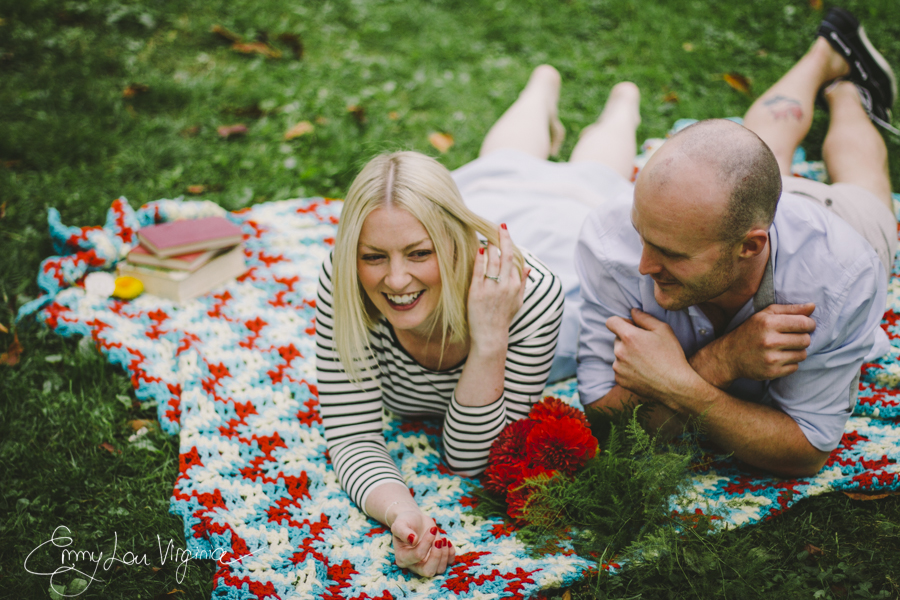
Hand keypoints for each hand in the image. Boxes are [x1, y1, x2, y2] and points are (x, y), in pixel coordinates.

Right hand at [390, 508, 455, 576]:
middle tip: (439, 540)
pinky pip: (448, 564)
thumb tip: (413, 540)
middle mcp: (414, 565)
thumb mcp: (400, 524)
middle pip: (428, 571)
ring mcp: (426, 564)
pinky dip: (451, 554)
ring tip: (443, 539)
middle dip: (436, 556)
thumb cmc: (406, 522)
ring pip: (439, 569)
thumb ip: (403, 532)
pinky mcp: (437, 560)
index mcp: (402, 558)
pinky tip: (447, 542)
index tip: (432, 530)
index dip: (427, 543)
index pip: (417, 555)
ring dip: (444, 554)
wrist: (414, 520)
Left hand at [466, 225, 528, 352]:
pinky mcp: (477, 292)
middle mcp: (505, 285)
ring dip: (491, 246)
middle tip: (500, 225)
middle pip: (506, 256)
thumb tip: (527, 268)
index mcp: (515, 286)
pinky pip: (478, 272)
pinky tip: (479, 249)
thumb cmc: (503, 318)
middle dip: (504, 239)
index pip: (514, 260)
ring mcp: (491, 289)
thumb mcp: (518, 301)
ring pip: (493, 261)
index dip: (509, 245)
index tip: (504, 233)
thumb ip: (523, 283)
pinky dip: (479, 259)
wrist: (490, 335)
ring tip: (487, 235)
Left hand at [606, 308, 696, 406]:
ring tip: (647, 361)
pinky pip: (620, 369)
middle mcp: (619, 351)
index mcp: (629, 337)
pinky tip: (644, 371)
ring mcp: (618, 367)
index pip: (611, 322)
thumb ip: (645, 318)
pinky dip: (628, 368)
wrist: (675, 386)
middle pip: (617, 339)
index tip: (631, 326)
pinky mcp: (620, 380)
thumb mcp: (663, 330)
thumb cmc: (672, 356)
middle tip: (646, 346)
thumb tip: (633, 311)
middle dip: (628, 339)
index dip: (621, 322)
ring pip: (619, 354)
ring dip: (628, 354)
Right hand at [696, 303, 815, 384]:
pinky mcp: (772, 373)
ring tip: (785, 348)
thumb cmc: (750, 331)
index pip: (804, 323)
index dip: (809, 324)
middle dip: (803, 338)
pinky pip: (795, 367)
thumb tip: (813, 306)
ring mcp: (771, 359)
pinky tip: (779, 358)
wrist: (729, 355)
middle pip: (805, 340)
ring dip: (797, 351)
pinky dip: (790, 363)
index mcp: (768, 323)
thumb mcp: (765, 315)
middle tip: (792, 337)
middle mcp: (769, 341)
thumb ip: (790, 309)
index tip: (805, 325)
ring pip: (802, 354)